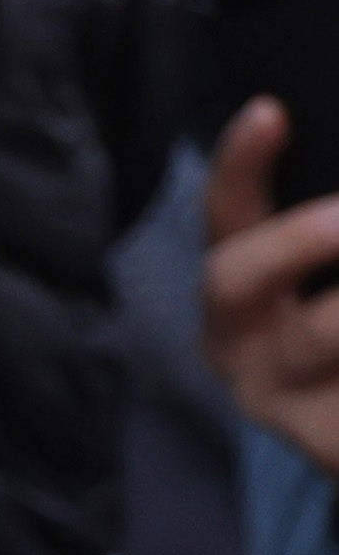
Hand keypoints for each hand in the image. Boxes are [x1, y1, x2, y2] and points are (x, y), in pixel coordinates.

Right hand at [212, 111, 338, 476]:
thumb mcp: (330, 271)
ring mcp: (282, 400)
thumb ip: (327, 230)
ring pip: (313, 337)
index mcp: (245, 294)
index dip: (239, 165)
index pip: (226, 215)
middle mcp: (242, 345)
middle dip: (293, 240)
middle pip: (231, 277)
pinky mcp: (326, 441)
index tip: (269, 113)